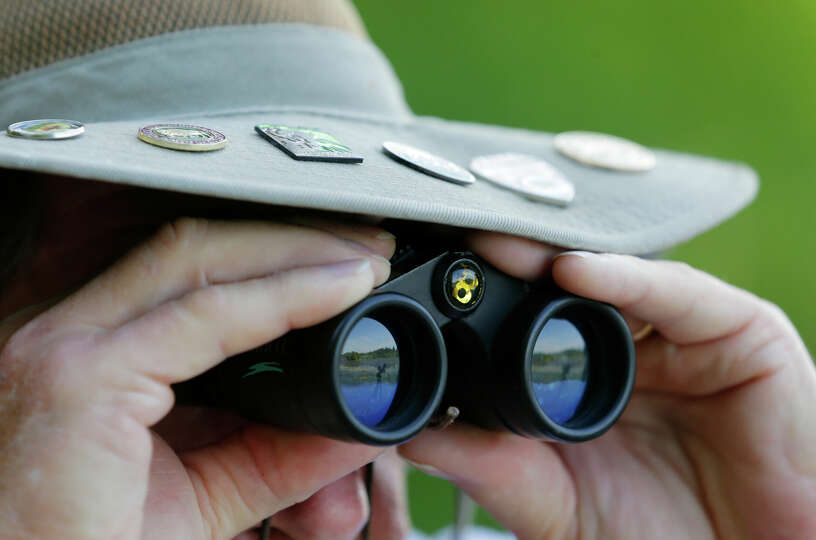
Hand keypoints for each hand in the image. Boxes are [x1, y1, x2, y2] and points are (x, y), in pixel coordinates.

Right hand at [0, 219, 397, 539]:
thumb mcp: (207, 496)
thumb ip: (277, 456)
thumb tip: (356, 423)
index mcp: (85, 349)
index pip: (187, 272)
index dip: (271, 253)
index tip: (345, 260)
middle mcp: (64, 331)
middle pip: (192, 247)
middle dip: (289, 238)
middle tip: (368, 246)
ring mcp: (62, 346)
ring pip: (195, 260)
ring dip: (291, 252)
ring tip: (363, 260)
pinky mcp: (76, 378)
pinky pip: (201, 317)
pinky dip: (280, 297)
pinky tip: (337, 291)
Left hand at [400, 233, 815, 538]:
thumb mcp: (557, 505)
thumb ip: (495, 470)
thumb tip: (411, 437)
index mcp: (591, 380)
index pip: (532, 320)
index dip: (483, 299)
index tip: (427, 283)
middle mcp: (637, 349)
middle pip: (571, 287)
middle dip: (512, 263)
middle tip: (456, 243)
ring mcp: (687, 338)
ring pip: (619, 277)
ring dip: (556, 257)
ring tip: (498, 249)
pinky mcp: (744, 335)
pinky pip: (681, 294)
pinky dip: (628, 277)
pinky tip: (574, 271)